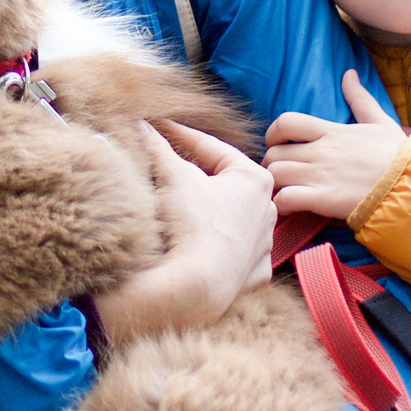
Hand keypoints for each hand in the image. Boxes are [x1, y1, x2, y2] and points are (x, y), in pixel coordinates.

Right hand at [91, 121, 275, 344]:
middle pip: (226, 183)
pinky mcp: (255, 273)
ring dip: (212, 211)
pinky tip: (204, 246)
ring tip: (184, 207)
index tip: (161, 128)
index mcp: (254, 179)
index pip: (212, 148)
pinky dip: (222, 247)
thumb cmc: (193, 223)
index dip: (182, 135)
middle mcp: (268, 209)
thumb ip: (158, 147)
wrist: (198, 285)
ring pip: (235, 218)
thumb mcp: (173, 177)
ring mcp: (264, 244)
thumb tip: (141, 125)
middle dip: (199, 174)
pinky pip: (238, 253)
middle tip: (171, 165)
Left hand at [264, 72, 410, 219]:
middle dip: (271, 164)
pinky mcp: (322, 199)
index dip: (273, 134)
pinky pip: (285, 199)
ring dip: (273, 185)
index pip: (285, 122)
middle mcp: (320, 151)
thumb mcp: (380, 121)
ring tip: (283, 193)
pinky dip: (280, 205)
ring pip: (274, 174)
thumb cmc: (399, 155)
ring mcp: (319, 175)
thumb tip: (349, 74)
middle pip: (274, 153)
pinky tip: (289, 209)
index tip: (278, 145)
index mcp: (331, 131)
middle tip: (281, 175)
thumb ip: (360, 98)